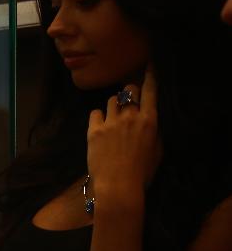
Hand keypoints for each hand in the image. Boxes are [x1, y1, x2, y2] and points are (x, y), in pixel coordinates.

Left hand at [86, 65, 161, 204]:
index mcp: (149, 120)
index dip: (150, 75)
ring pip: (110, 100)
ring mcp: (110, 122)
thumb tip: (150, 118)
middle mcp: (130, 116)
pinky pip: (95, 113)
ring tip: (113, 120)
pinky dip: (98, 118)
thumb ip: (155, 130)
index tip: (149, 64)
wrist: (118, 186)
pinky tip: (99, 128)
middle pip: (128, 90)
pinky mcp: (93, 131)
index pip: (151, 90)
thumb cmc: (142, 172)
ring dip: (113, 106)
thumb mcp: (158, 150)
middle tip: (127, 102)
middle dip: (128, 92)